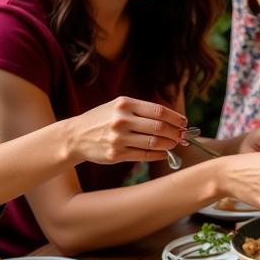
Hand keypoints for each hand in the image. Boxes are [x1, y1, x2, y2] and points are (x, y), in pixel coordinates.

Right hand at [65, 96, 187, 164]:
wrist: (76, 136)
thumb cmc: (102, 120)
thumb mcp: (117, 107)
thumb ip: (141, 111)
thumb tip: (171, 120)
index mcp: (124, 104)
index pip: (158, 111)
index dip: (175, 118)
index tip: (183, 123)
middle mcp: (122, 120)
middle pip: (159, 127)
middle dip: (175, 133)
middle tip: (183, 136)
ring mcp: (119, 138)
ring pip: (154, 143)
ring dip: (169, 144)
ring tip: (174, 144)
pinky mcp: (117, 154)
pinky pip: (145, 155)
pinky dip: (159, 155)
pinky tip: (164, 153)